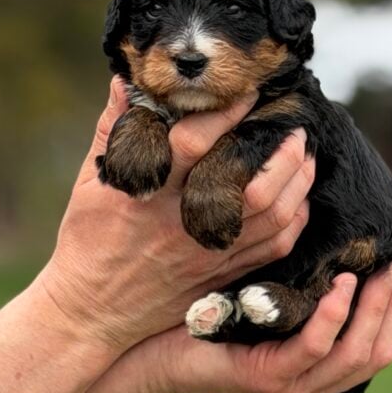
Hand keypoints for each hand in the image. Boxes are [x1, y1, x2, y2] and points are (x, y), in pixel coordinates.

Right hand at [38, 77, 314, 353]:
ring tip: (304, 156)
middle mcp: (183, 225)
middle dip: (281, 153)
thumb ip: (111, 130)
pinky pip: (272, 249)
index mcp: (148, 195)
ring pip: (271, 217)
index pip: (193, 145)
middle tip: (296, 128)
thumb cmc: (87, 240)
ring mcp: (207, 254)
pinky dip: (294, 221)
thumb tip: (123, 81)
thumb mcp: (91, 182)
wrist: (92, 312)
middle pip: (250, 186)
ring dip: (297, 183)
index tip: (248, 94)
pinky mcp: (220, 276)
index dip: (225, 114)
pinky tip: (298, 200)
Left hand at [139, 257, 391, 392]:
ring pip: (353, 352)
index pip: (378, 349)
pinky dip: (334, 314)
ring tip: (380, 268)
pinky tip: (341, 283)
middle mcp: (310, 390)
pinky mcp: (265, 380)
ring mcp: (289, 389)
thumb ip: (304, 291)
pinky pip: (313, 347)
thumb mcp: (268, 304)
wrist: (153, 349)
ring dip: (373, 308)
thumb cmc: (210, 320)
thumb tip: (338, 246)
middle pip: (376, 352)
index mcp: (316, 375)